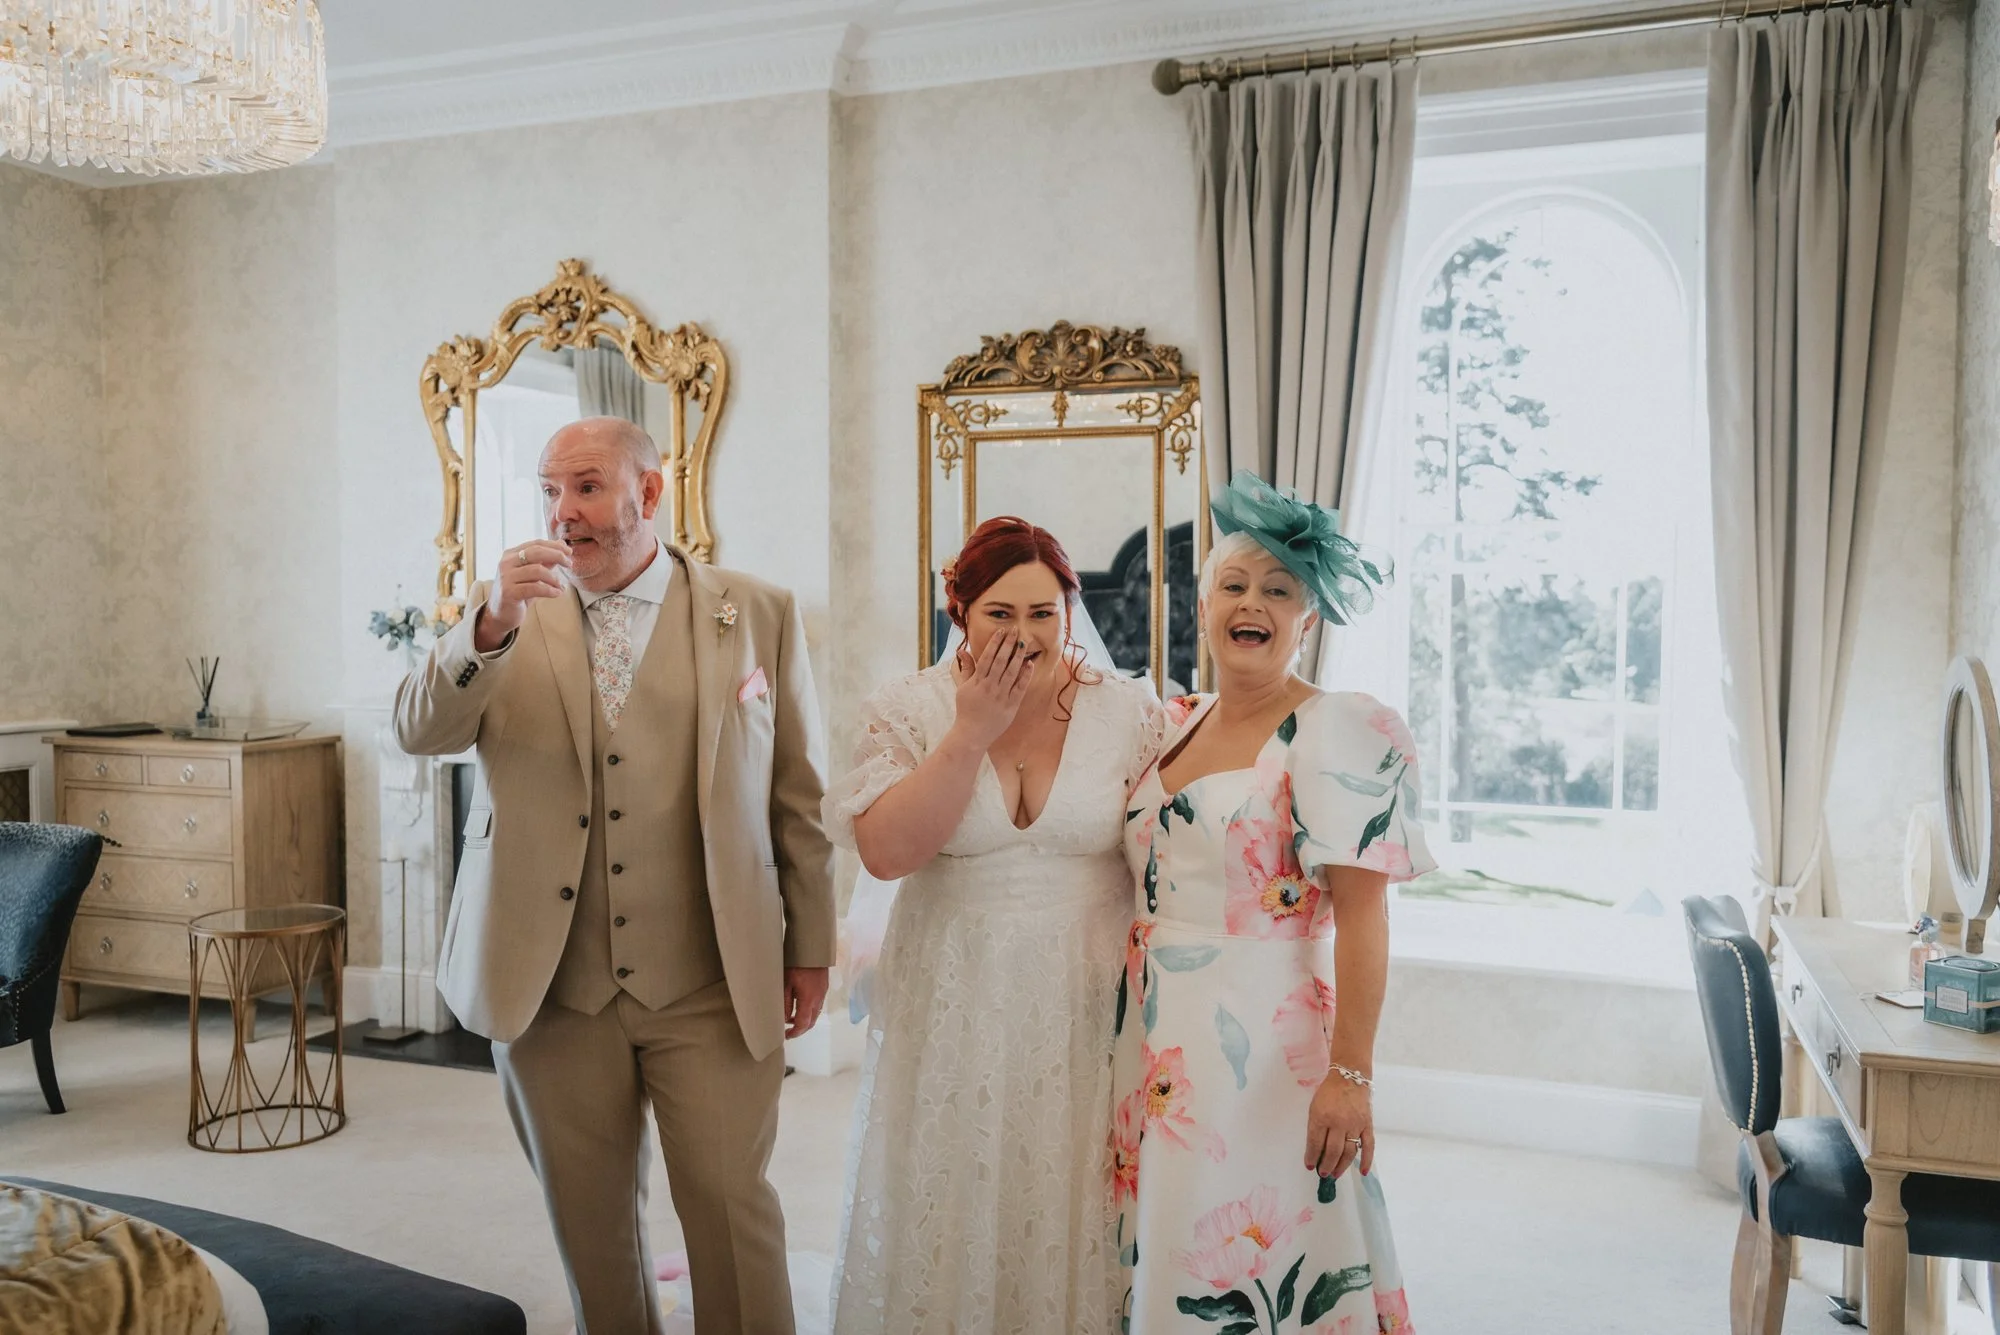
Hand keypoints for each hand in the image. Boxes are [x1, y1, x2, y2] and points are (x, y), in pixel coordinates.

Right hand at [475, 540, 570, 651]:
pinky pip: (535, 588)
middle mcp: (506, 563)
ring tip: (561, 586)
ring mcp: (506, 577)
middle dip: (557, 556)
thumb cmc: (518, 592)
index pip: (536, 544)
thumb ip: (545, 560)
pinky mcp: (509, 593)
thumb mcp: (533, 574)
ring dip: (554, 578)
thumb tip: (562, 544)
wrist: (500, 615)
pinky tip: (557, 593)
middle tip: (569, 564)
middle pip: (536, 552)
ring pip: (537, 570)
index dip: (554, 546)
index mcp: (511, 555)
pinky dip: (550, 590)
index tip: (569, 551)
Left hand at [783, 967, 828, 1039]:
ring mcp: (823, 994)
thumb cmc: (797, 964)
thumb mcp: (786, 984)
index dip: (794, 1033)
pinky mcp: (824, 988)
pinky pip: (817, 1005)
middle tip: (788, 1031)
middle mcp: (818, 999)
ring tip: (791, 1018)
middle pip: (811, 1022)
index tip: (786, 1036)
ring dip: (805, 1020)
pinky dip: (809, 1011)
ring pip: (815, 1014)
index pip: (802, 1024)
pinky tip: (799, 1005)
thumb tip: (783, 1019)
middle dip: (800, 1029)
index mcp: (808, 1000)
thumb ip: (785, 1003)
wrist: (813, 949)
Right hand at [949, 630, 1031, 749]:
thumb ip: (966, 668)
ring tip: (1024, 643)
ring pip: (1011, 672)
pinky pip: (1020, 688)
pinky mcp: (1011, 706)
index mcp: (977, 681)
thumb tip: (962, 650)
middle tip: (1015, 630)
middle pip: (1000, 661)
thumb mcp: (963, 687)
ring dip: (1018, 656)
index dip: (995, 643)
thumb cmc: (966, 710)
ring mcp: (1001, 696)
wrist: (972, 734)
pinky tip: (1029, 664)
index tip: (1001, 631)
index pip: (987, 657)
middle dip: (1008, 644)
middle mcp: (989, 687)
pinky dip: (1025, 676)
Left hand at [1304, 1071, 1373, 1179]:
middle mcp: (1339, 1122)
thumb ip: (1315, 1128)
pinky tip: (1362, 1172)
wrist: (1349, 1077)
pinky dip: (1366, 1161)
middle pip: (1333, 1151)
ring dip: (1342, 1166)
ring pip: (1349, 1152)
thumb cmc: (1329, 1093)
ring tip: (1335, 1174)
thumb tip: (1316, 1151)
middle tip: (1323, 1173)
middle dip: (1326, 1165)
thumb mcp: (1314, 1107)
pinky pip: (1369, 1146)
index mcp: (1321, 1116)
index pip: (1315, 1143)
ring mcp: (1355, 1124)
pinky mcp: (1367, 1125)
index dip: (1312, 1157)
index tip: (1310, 1166)